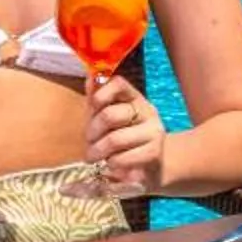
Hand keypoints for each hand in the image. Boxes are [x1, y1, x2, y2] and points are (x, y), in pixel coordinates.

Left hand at [85, 73, 167, 195]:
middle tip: (88, 141)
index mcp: (134, 97)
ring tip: (93, 156)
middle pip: (110, 115)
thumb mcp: (108, 116)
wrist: (151, 165)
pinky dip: (111, 163)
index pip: (118, 83)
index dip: (100, 94)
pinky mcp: (154, 152)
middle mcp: (146, 110)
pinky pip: (122, 158)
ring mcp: (153, 131)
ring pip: (115, 139)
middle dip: (92, 131)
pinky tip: (111, 163)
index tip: (92, 108)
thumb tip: (90, 76)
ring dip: (98, 150)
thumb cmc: (124, 136)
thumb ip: (98, 98)